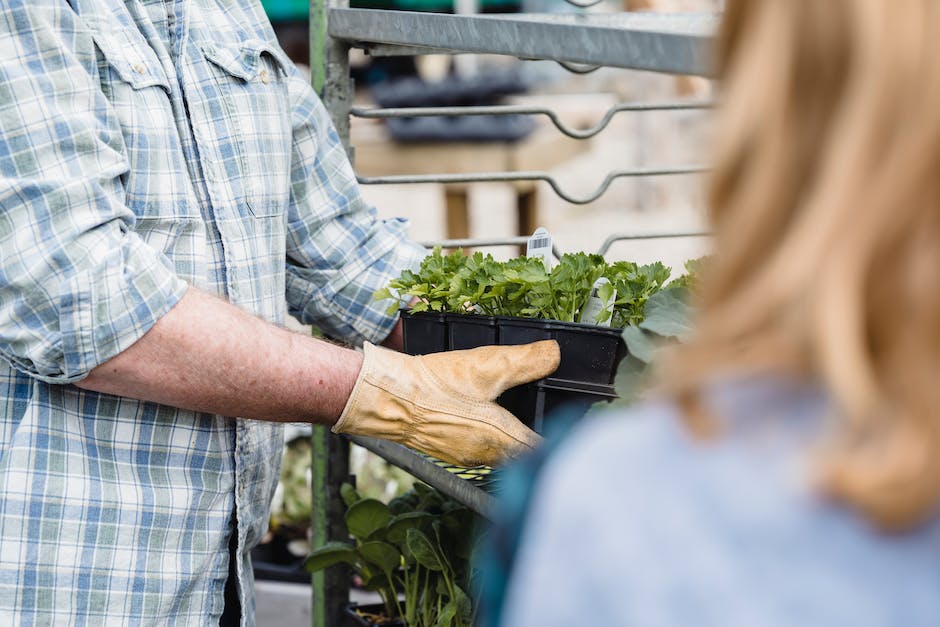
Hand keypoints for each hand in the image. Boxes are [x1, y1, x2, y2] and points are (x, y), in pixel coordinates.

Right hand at [333, 340, 560, 465]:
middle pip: (522, 455)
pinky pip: (477, 448)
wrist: (386, 398)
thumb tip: (554, 355)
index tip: (571, 427)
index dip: (560, 440)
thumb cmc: (433, 387)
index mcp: (501, 440)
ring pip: (500, 453)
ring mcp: (465, 456)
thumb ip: (525, 361)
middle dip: (536, 439)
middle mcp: (485, 456)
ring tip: (518, 416)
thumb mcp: (485, 366)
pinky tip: (481, 416)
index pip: (543, 452)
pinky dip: (487, 435)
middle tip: (548, 418)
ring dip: (511, 438)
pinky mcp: (447, 449)